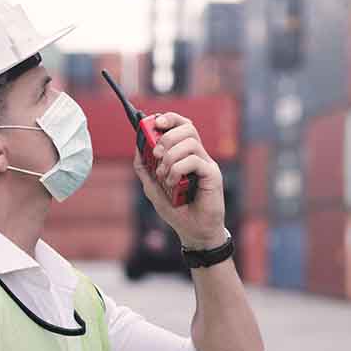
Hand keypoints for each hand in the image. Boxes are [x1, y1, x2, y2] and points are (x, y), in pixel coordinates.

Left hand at [132, 112, 226, 249]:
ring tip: (164, 175)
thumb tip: (137, 147)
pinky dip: (178, 170)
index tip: (154, 122)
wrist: (194, 232)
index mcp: (186, 154)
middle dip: (167, 136)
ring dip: (170, 157)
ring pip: (190, 142)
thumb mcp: (153, 188)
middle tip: (156, 153)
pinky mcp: (213, 175)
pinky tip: (173, 184)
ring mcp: (207, 164)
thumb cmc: (177, 210)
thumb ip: (145, 169)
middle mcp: (198, 155)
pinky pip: (194, 161)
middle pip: (188, 128)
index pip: (182, 125)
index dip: (169, 118)